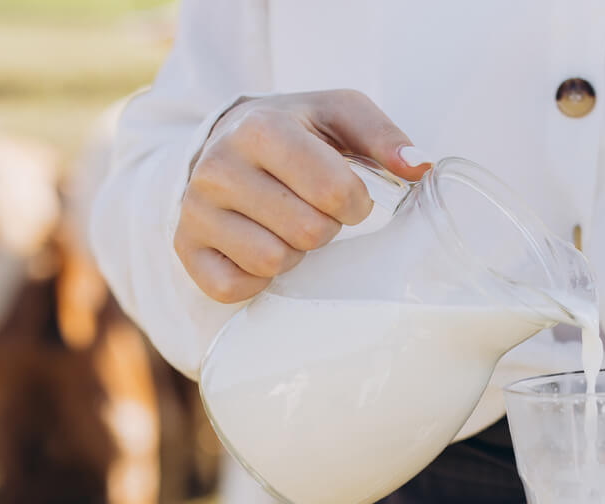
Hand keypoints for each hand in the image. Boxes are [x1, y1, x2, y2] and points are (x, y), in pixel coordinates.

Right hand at [176, 90, 429, 303]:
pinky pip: (232, 288)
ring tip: (286, 227)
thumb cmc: (295, 131)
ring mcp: (195, 210)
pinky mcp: (185, 248)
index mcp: (260, 128)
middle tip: (312, 210)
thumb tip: (419, 167)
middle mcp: (218, 167)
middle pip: (307, 231)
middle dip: (325, 228)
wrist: (224, 140)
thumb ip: (383, 135)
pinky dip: (257, 280)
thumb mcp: (338, 113)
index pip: (334, 191)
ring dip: (294, 253)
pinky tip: (259, 250)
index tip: (349, 197)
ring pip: (272, 261)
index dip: (356, 203)